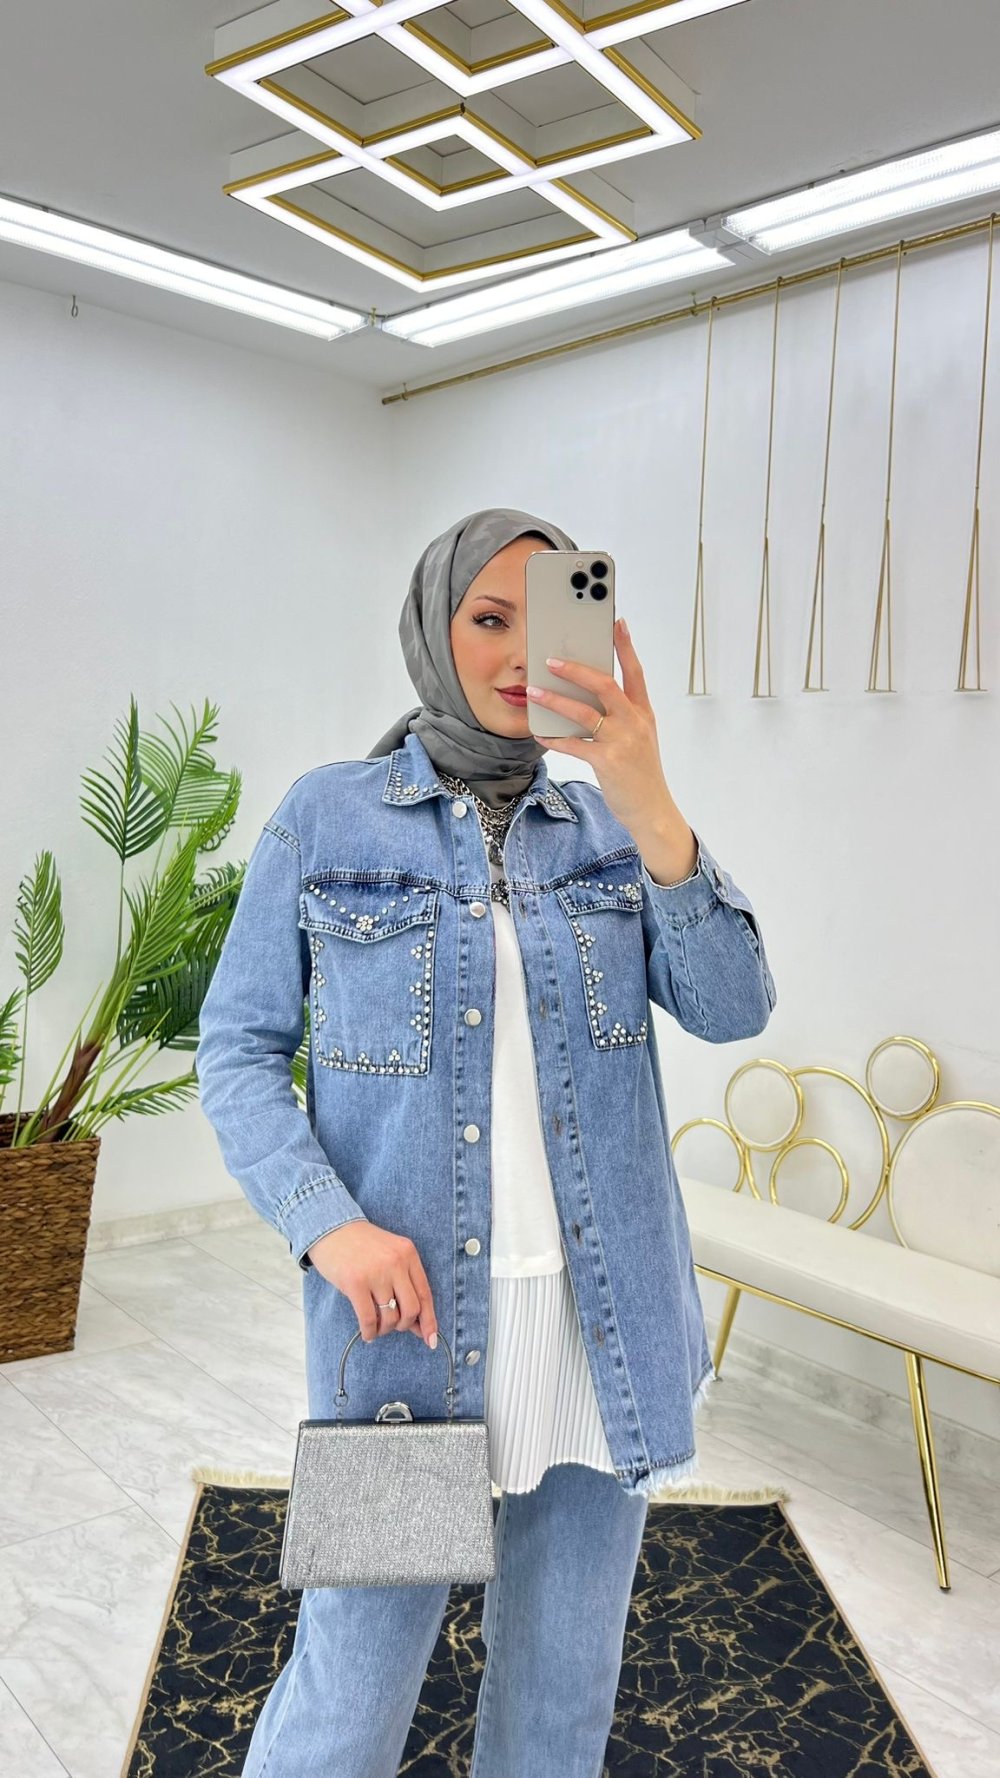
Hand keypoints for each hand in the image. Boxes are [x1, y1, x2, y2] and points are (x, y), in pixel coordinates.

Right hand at [307, 1222, 438, 1347]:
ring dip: (384, 1329)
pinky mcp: (355, 1283)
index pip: (425, 1294)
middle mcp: (396, 1263)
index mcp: (408, 1254)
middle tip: (393, 1327)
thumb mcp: (390, 1255)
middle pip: (412, 1309)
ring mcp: (376, 1273)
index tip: (431, 1340)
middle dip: (404, 1326)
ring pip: (390, 1317)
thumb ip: (404, 1283)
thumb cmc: (362, 1246)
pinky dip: (369, 1332)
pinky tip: (367, 1333)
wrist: (331, 1228)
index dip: (429, 1320)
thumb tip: (418, 1325)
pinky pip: (368, 1319)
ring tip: (377, 1327)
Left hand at [525, 616, 672, 836]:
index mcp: (643, 713)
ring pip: (583, 712)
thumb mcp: (639, 738)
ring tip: (534, 691)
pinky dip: (554, 739)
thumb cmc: (641, 772)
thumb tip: (585, 697)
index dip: (626, 646)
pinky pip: (574, 744)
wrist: (652, 809)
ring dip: (555, 700)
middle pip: (605, 684)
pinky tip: (541, 735)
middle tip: (552, 660)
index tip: (616, 622)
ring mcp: (622, 741)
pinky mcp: (607, 761)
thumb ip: (620, 716)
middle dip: (576, 669)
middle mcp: (635, 722)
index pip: (636, 672)